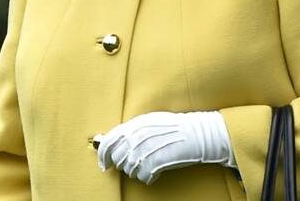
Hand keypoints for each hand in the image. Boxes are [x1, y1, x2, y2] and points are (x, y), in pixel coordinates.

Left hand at [96, 110, 234, 183]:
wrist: (196, 134)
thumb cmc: (174, 127)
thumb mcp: (149, 122)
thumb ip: (130, 130)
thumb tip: (110, 138)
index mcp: (133, 126)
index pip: (108, 142)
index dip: (103, 156)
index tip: (104, 165)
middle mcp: (135, 138)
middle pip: (118, 159)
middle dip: (124, 164)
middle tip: (136, 164)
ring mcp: (144, 151)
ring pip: (130, 170)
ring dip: (137, 171)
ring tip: (149, 165)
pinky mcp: (154, 163)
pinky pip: (143, 177)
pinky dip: (149, 177)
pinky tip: (156, 171)